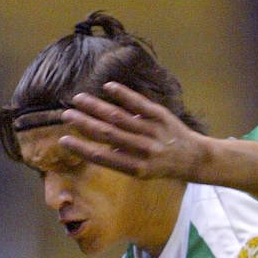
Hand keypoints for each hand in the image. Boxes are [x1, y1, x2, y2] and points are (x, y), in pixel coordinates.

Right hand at [59, 82, 208, 180]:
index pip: (104, 158)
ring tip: (79, 99)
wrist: (193, 158)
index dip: (82, 149)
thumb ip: (121, 158)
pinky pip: (139, 104)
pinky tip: (107, 87)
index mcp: (137, 168)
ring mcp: (153, 132)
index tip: (64, 140)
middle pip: (108, 134)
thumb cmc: (161, 165)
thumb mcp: (142, 170)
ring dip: (97, 106)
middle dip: (84, 124)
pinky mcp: (161, 116)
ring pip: (120, 117)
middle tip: (66, 115)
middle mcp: (144, 151)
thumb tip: (95, 143)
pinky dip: (123, 94)